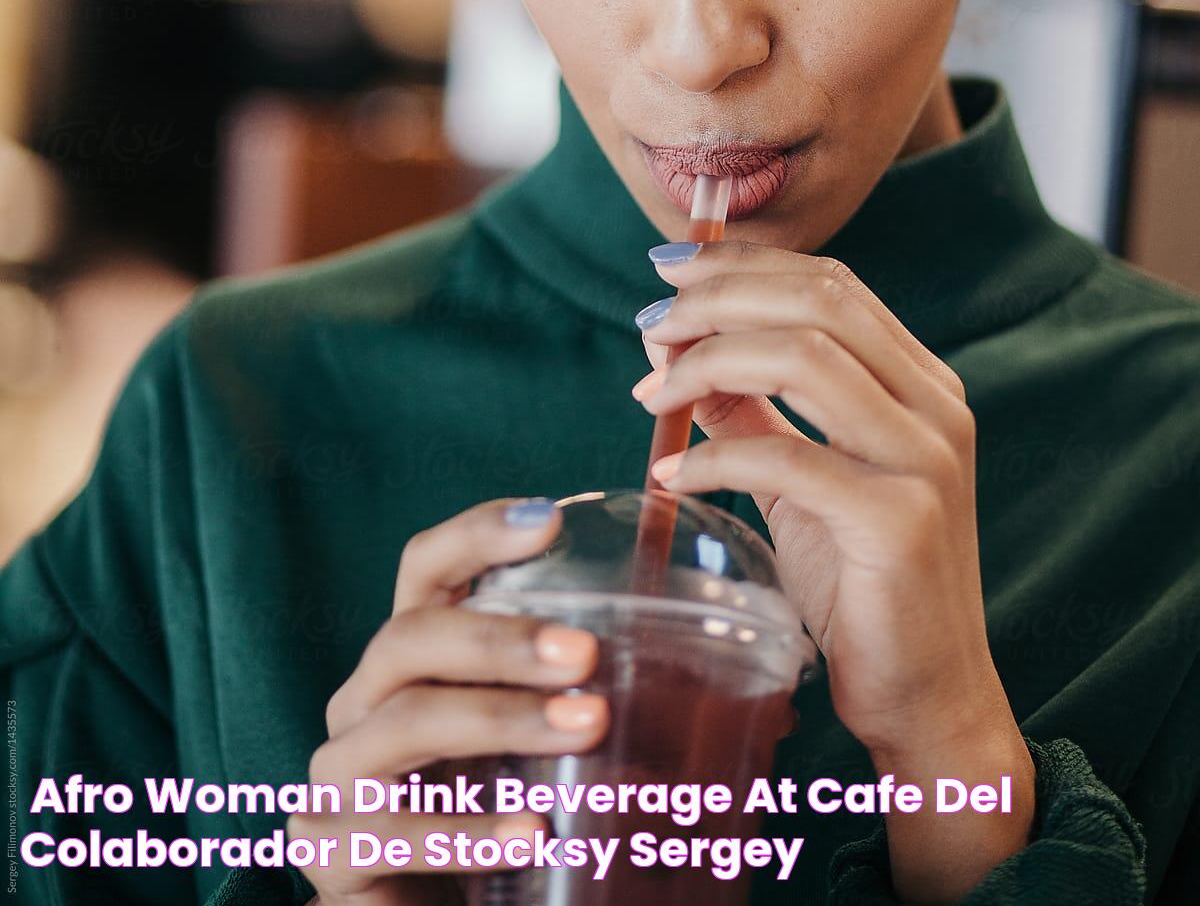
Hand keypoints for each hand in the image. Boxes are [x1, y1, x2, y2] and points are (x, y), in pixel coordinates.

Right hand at [287, 498, 609, 903]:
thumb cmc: (496, 815)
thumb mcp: (542, 748)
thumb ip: (605, 706)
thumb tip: (754, 692)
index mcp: (411, 657)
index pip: (426, 569)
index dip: (477, 534)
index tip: (549, 520)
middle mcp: (362, 700)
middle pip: (412, 637)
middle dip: (500, 638)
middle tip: (586, 654)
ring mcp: (338, 773)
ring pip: (406, 722)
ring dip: (498, 719)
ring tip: (584, 727)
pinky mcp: (330, 849)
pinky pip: (395, 831)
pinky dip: (467, 832)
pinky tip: (530, 835)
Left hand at [634, 240, 1009, 768]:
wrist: (928, 698)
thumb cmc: (862, 584)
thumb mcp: (799, 480)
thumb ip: (751, 410)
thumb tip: (675, 351)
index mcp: (921, 382)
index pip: (832, 282)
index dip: (743, 264)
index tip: (668, 270)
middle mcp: (935, 406)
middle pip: (819, 301)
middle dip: (719, 297)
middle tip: (649, 324)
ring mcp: (924, 461)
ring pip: (804, 356)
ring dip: (708, 362)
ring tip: (652, 393)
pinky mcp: (899, 522)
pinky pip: (786, 460)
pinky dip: (714, 457)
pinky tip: (672, 478)